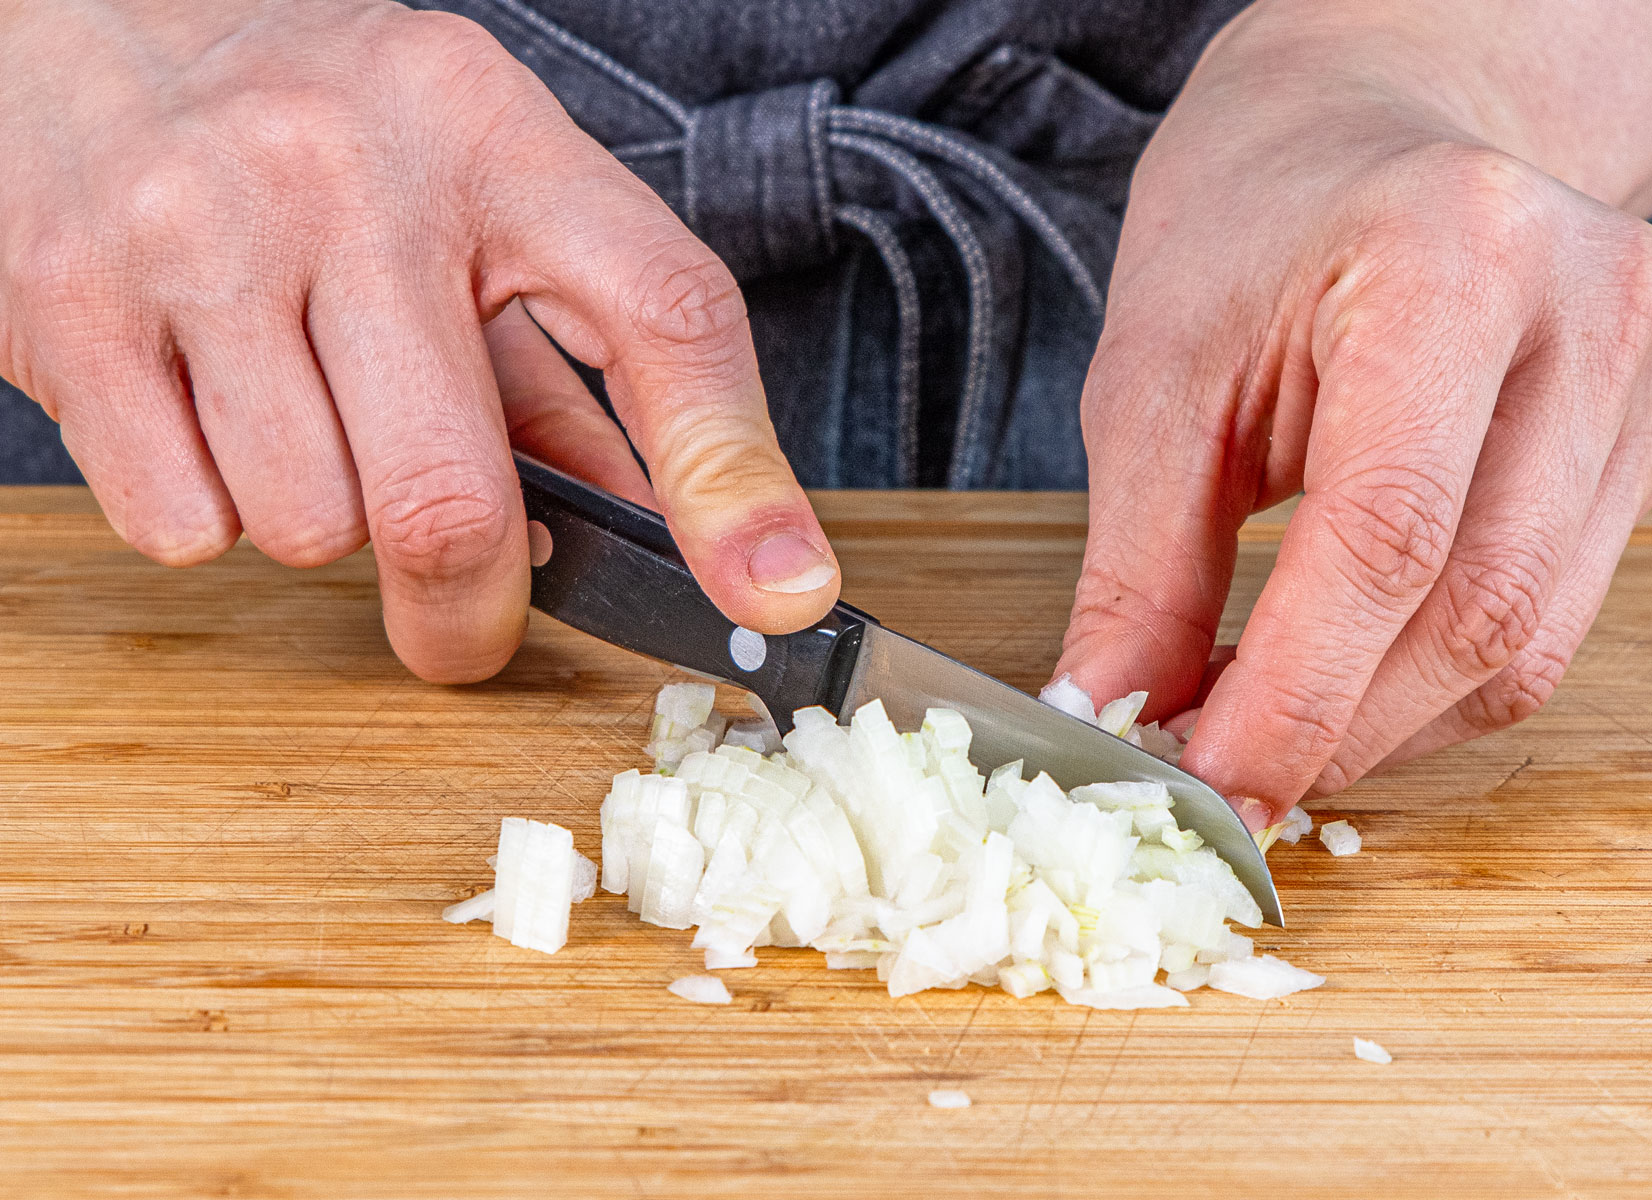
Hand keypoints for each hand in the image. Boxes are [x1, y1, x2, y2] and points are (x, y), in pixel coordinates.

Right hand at [0, 0, 838, 682]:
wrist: (84, 24)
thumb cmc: (327, 131)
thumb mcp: (481, 193)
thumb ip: (572, 370)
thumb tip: (660, 536)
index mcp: (497, 137)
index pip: (663, 316)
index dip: (734, 479)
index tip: (781, 592)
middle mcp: (351, 173)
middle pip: (451, 501)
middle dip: (468, 609)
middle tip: (461, 615)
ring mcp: (201, 235)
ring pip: (313, 530)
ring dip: (328, 527)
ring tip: (306, 423)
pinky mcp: (71, 305)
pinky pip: (186, 526)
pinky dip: (213, 514)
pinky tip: (213, 415)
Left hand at [1055, 4, 1651, 827]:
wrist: (1362, 132)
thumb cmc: (1246, 228)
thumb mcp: (1154, 381)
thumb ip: (1142, 569)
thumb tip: (1112, 723)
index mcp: (1453, 260)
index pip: (1389, 537)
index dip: (1294, 697)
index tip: (1207, 791)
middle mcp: (1587, 313)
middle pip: (1477, 610)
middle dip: (1334, 730)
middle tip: (1220, 779)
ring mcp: (1642, 374)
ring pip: (1526, 642)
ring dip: (1382, 725)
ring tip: (1267, 726)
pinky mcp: (1649, 432)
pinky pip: (1546, 621)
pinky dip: (1432, 686)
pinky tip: (1345, 678)